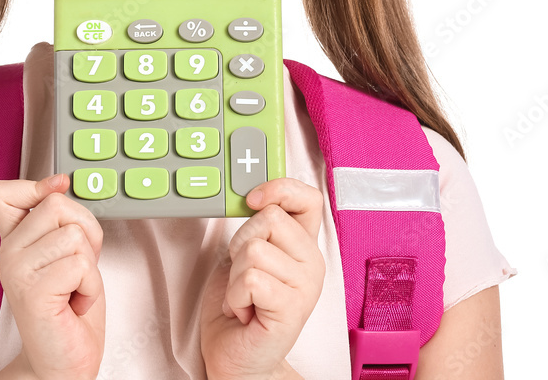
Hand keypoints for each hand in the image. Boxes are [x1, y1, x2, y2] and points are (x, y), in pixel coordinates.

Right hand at [0, 174, 105, 379]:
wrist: (65, 361)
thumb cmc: (69, 309)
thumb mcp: (68, 250)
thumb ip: (60, 218)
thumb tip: (59, 182)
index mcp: (13, 240)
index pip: (5, 191)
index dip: (36, 186)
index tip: (57, 192)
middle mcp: (8, 253)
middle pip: (57, 205)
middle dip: (84, 234)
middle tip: (75, 268)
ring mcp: (16, 271)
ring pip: (74, 234)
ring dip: (89, 265)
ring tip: (74, 287)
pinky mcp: (33, 291)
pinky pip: (80, 264)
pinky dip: (90, 285)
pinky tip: (74, 303)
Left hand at [199, 178, 324, 379]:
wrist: (236, 358)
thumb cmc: (239, 307)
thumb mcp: (246, 254)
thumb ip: (257, 226)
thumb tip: (252, 192)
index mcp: (303, 246)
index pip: (308, 198)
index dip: (279, 189)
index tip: (253, 199)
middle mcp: (312, 263)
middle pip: (269, 217)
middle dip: (240, 243)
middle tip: (244, 275)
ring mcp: (306, 286)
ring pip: (254, 248)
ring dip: (235, 276)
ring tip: (244, 297)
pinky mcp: (292, 307)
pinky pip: (250, 278)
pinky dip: (235, 295)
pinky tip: (245, 311)